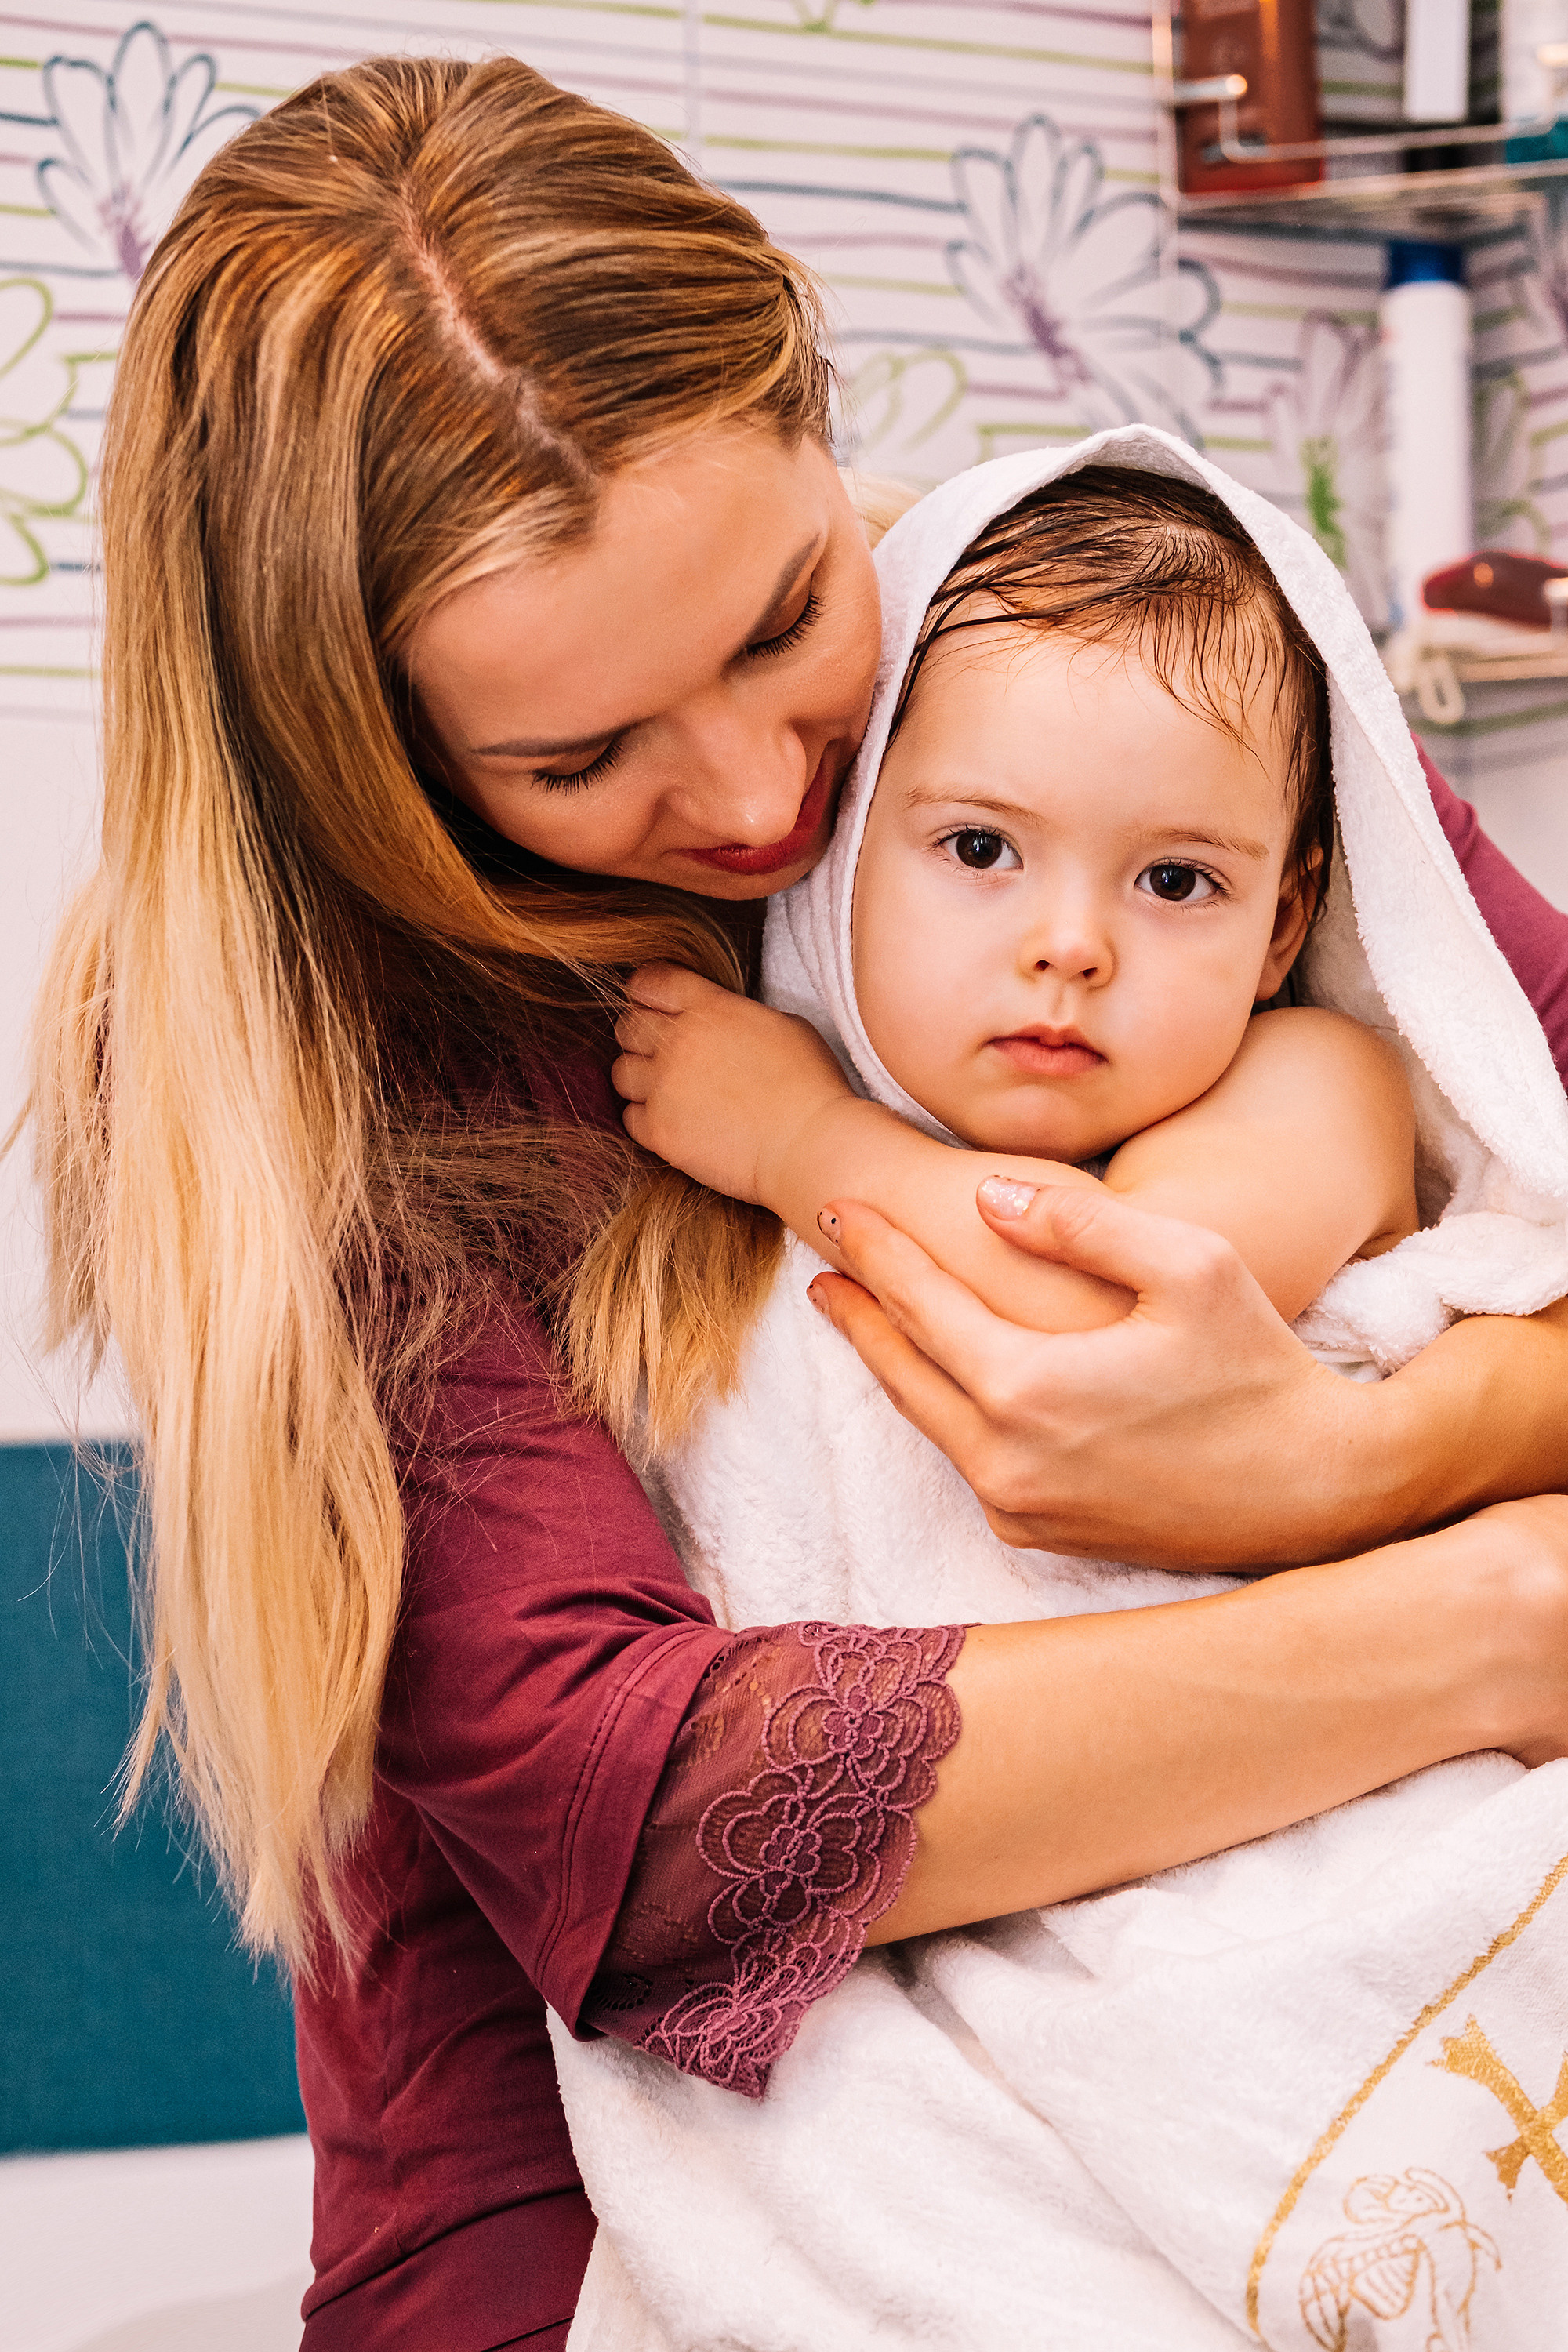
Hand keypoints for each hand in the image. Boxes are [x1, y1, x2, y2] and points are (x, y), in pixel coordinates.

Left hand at [613, 963, 852, 1205]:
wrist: (810, 1146)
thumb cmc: (811, 1087)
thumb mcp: (784, 1025)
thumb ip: (737, 1016)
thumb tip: (723, 1023)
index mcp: (710, 1009)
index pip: (651, 982)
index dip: (648, 992)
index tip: (653, 1003)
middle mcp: (678, 1042)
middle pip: (628, 1026)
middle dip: (642, 1036)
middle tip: (665, 1054)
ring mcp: (664, 1087)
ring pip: (622, 1073)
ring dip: (641, 1079)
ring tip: (671, 1092)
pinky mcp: (660, 1131)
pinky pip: (631, 1118)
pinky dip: (647, 1119)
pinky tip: (677, 1123)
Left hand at [809, 1177, 1377, 1569]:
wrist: (1322, 1494)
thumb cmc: (1261, 1367)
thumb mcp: (1188, 1262)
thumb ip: (1078, 1222)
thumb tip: (985, 1199)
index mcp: (1026, 1389)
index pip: (919, 1304)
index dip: (874, 1249)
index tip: (836, 1207)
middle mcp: (1004, 1461)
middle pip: (900, 1369)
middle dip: (856, 1309)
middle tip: (825, 1256)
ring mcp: (1019, 1507)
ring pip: (929, 1418)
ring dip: (891, 1359)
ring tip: (862, 1310)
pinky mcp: (1042, 1533)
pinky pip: (968, 1458)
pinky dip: (942, 1407)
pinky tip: (940, 1376)